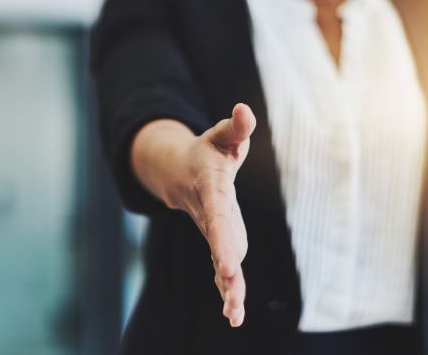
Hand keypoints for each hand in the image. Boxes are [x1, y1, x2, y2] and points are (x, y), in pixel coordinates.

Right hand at [163, 104, 255, 326]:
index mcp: (211, 190)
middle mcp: (210, 215)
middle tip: (232, 300)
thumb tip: (244, 110)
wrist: (183, 172)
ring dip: (228, 290)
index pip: (218, 216)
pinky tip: (234, 315)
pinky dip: (228, 291)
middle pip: (218, 247)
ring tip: (234, 316)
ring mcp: (213, 232)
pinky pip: (222, 268)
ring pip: (219, 263)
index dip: (223, 241)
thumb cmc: (208, 152)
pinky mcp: (219, 242)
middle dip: (224, 273)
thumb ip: (236, 127)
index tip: (229, 267)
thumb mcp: (222, 136)